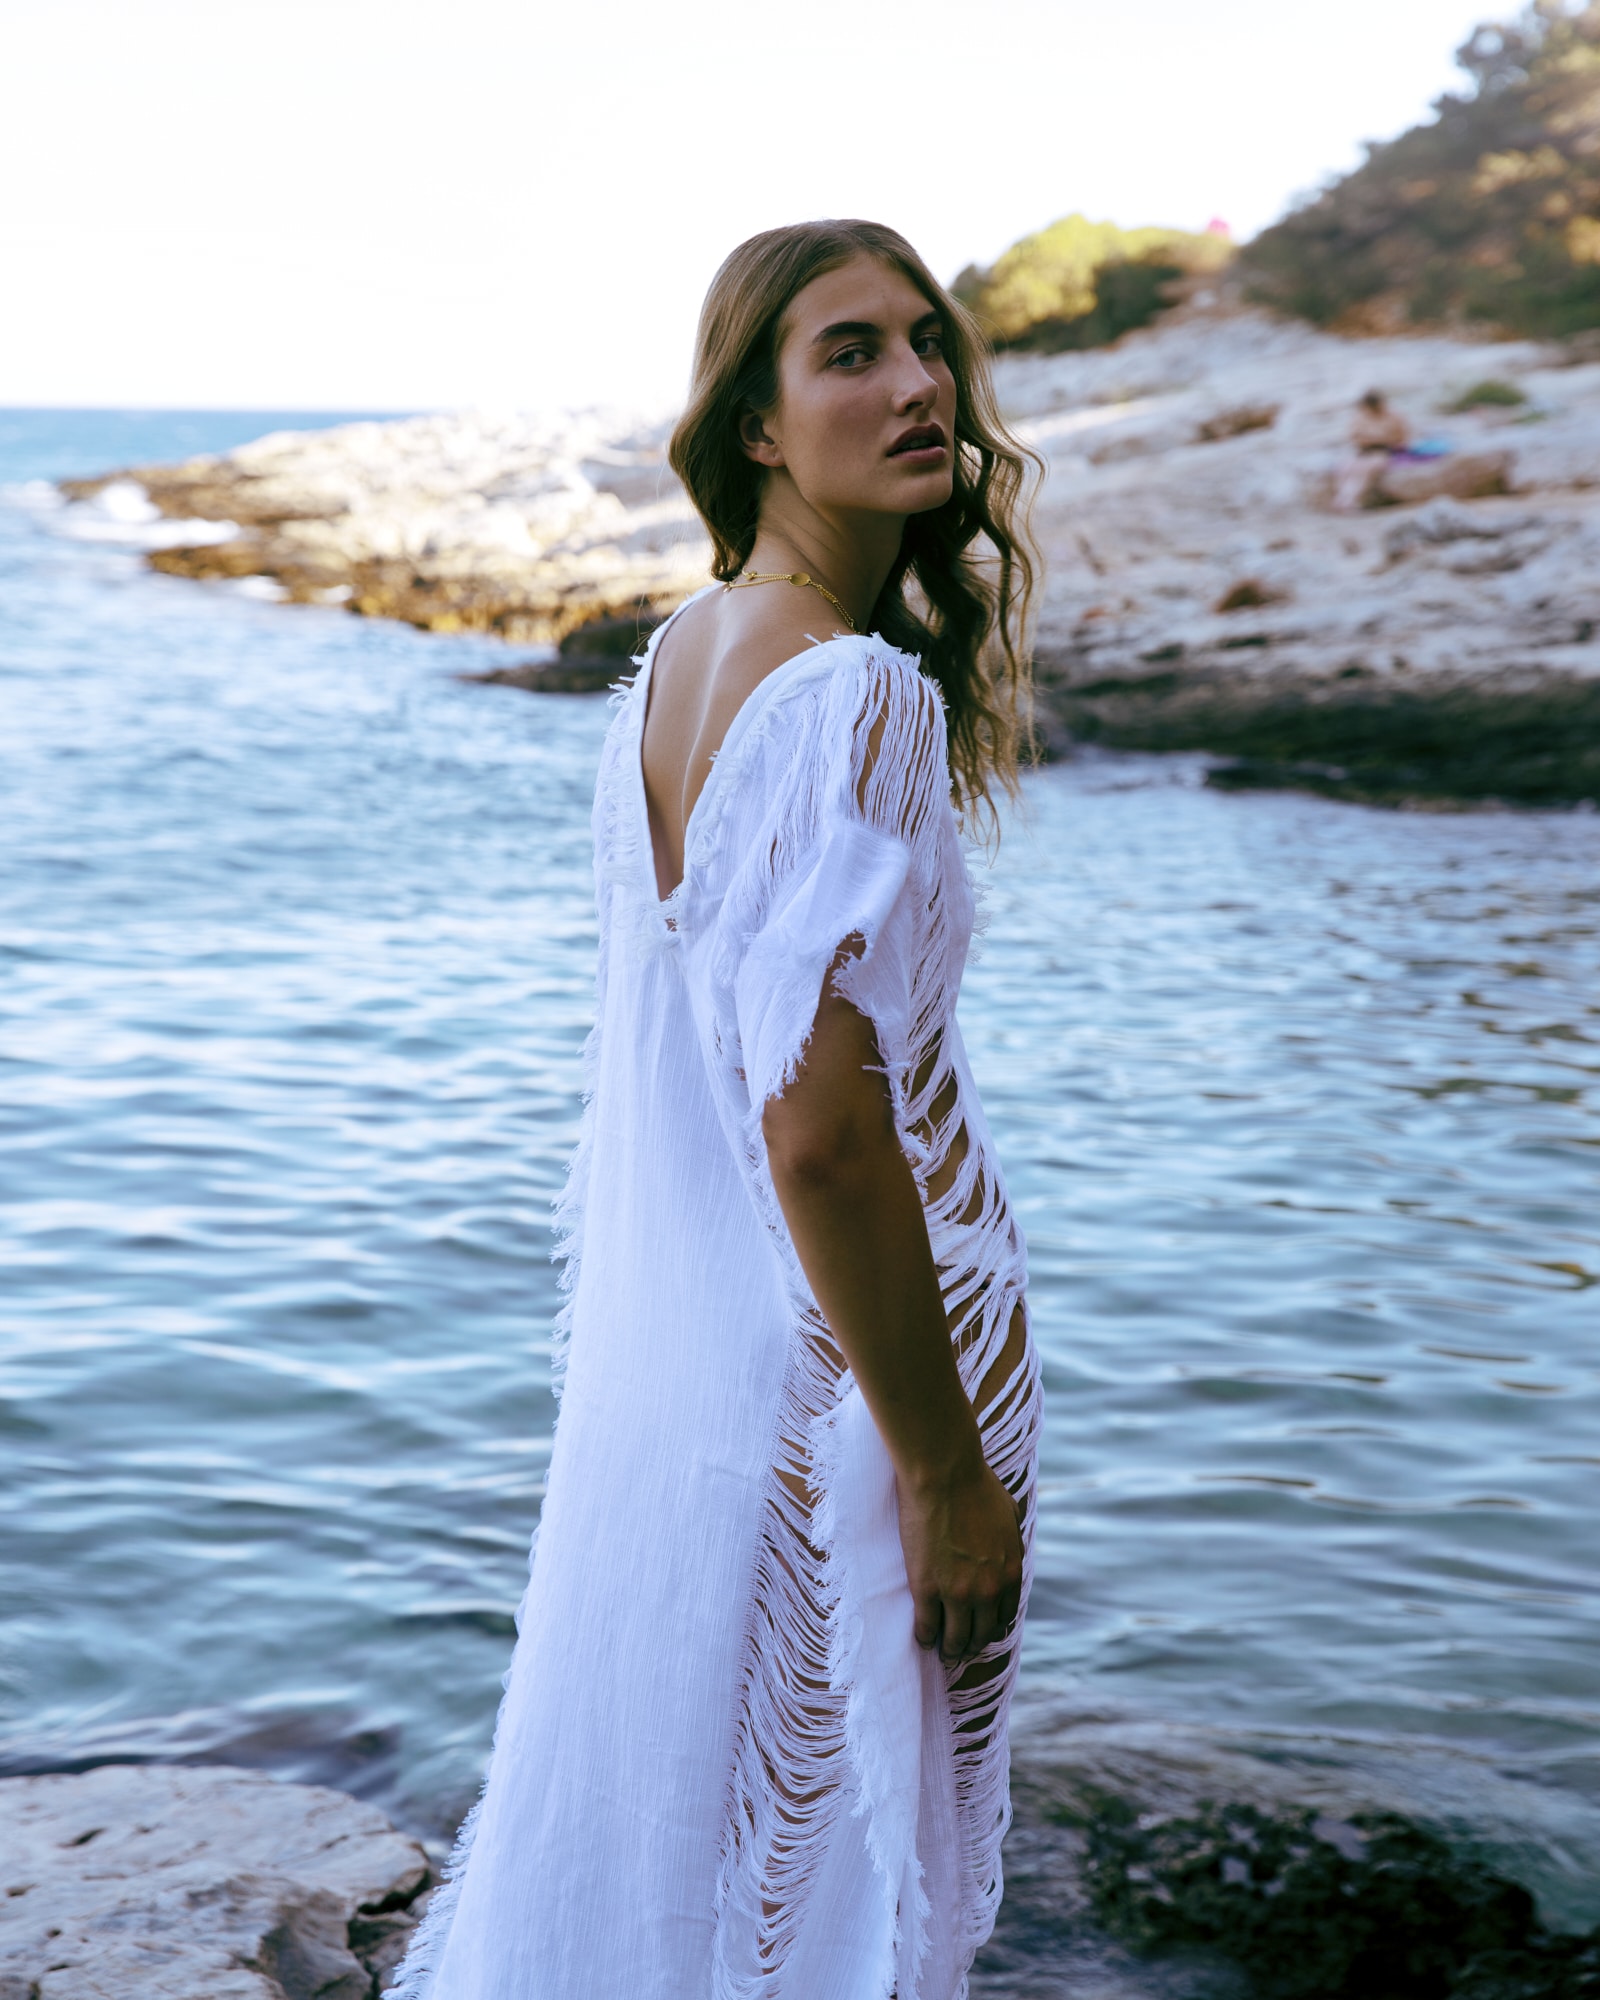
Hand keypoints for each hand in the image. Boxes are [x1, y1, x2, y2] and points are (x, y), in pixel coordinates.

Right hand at [896, 1455, 1022, 1664]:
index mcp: (1010, 1573)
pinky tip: (922, 1637)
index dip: (990, 1627)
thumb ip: (1012, 1534)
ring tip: (941, 1651)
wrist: (945, 1474)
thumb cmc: (976, 1485)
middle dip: (970, 1644)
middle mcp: (988, 1591)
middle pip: (981, 1634)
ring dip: (949, 1648)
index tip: (979, 1628)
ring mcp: (957, 1592)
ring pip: (955, 1639)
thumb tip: (1013, 1538)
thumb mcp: (1009, 1512)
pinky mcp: (926, 1588)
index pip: (1003, 1617)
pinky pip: (926, 1626)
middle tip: (959, 1647)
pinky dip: (925, 1636)